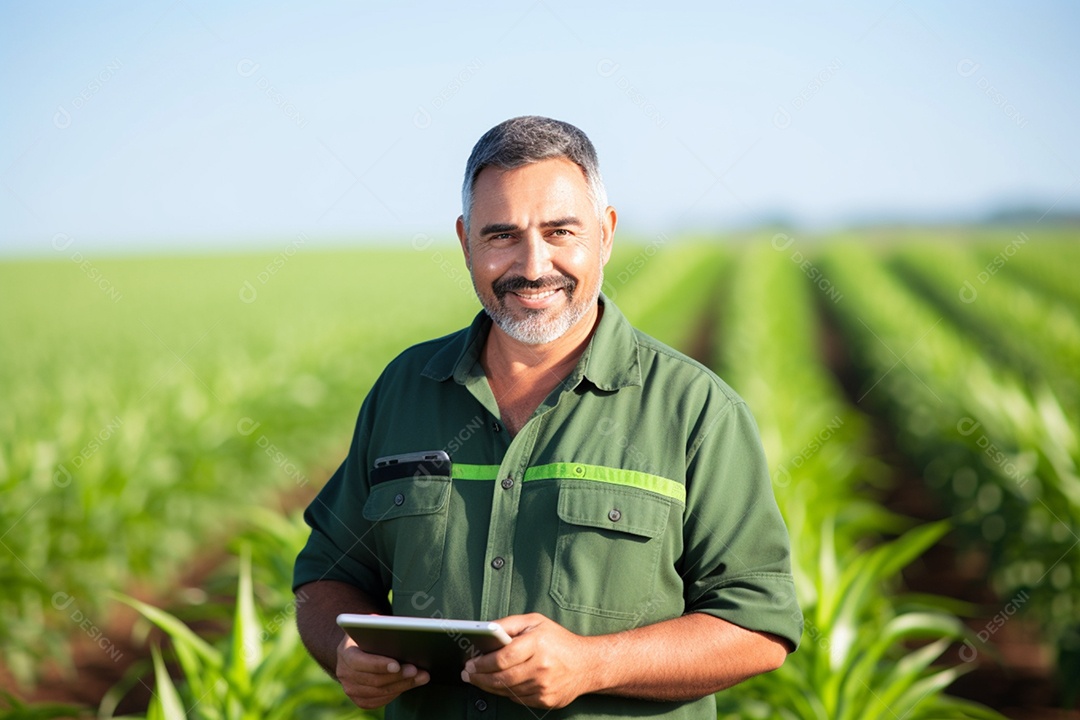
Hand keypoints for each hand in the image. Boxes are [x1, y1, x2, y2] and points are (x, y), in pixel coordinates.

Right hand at [336, 634, 429, 708]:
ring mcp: (350, 688)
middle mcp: (343, 672)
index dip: (378, 664)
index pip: (360, 662)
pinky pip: (377, 701)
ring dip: (401, 685)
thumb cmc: (368, 634)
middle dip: (397, 676)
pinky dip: (394, 694)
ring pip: (378, 692)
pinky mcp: (358, 699)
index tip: (397, 664)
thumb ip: (381, 626)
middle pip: (372, 680)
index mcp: (345, 652)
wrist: (356, 650)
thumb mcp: (371, 625)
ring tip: (420, 677)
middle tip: (416, 670)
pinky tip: (408, 684)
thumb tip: (399, 629)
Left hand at [461, 613, 595, 708]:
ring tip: (478, 679)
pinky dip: (505, 692)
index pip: (502, 658)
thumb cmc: (559, 640)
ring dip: (488, 686)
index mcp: (537, 644)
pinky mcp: (546, 700)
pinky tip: (498, 685)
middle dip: (479, 677)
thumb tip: (485, 630)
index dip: (482, 663)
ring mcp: (544, 686)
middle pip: (501, 678)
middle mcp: (542, 666)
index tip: (469, 664)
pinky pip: (517, 699)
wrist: (588, 664)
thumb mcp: (535, 621)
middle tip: (467, 674)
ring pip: (507, 691)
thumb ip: (509, 623)